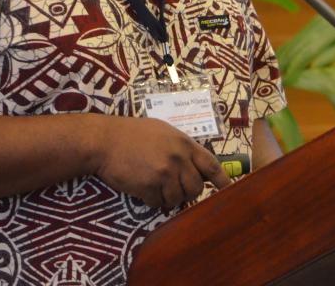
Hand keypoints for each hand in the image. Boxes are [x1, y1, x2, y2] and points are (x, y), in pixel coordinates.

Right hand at [95, 117, 230, 209]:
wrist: (105, 141)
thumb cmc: (133, 133)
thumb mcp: (163, 132)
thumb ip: (181, 148)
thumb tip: (196, 167)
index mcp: (184, 144)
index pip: (211, 165)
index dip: (222, 180)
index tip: (229, 190)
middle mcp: (178, 159)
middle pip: (196, 188)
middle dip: (187, 192)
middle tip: (174, 187)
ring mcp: (164, 174)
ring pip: (178, 199)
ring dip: (168, 197)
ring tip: (155, 185)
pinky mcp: (148, 187)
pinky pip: (158, 203)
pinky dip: (152, 200)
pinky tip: (143, 187)